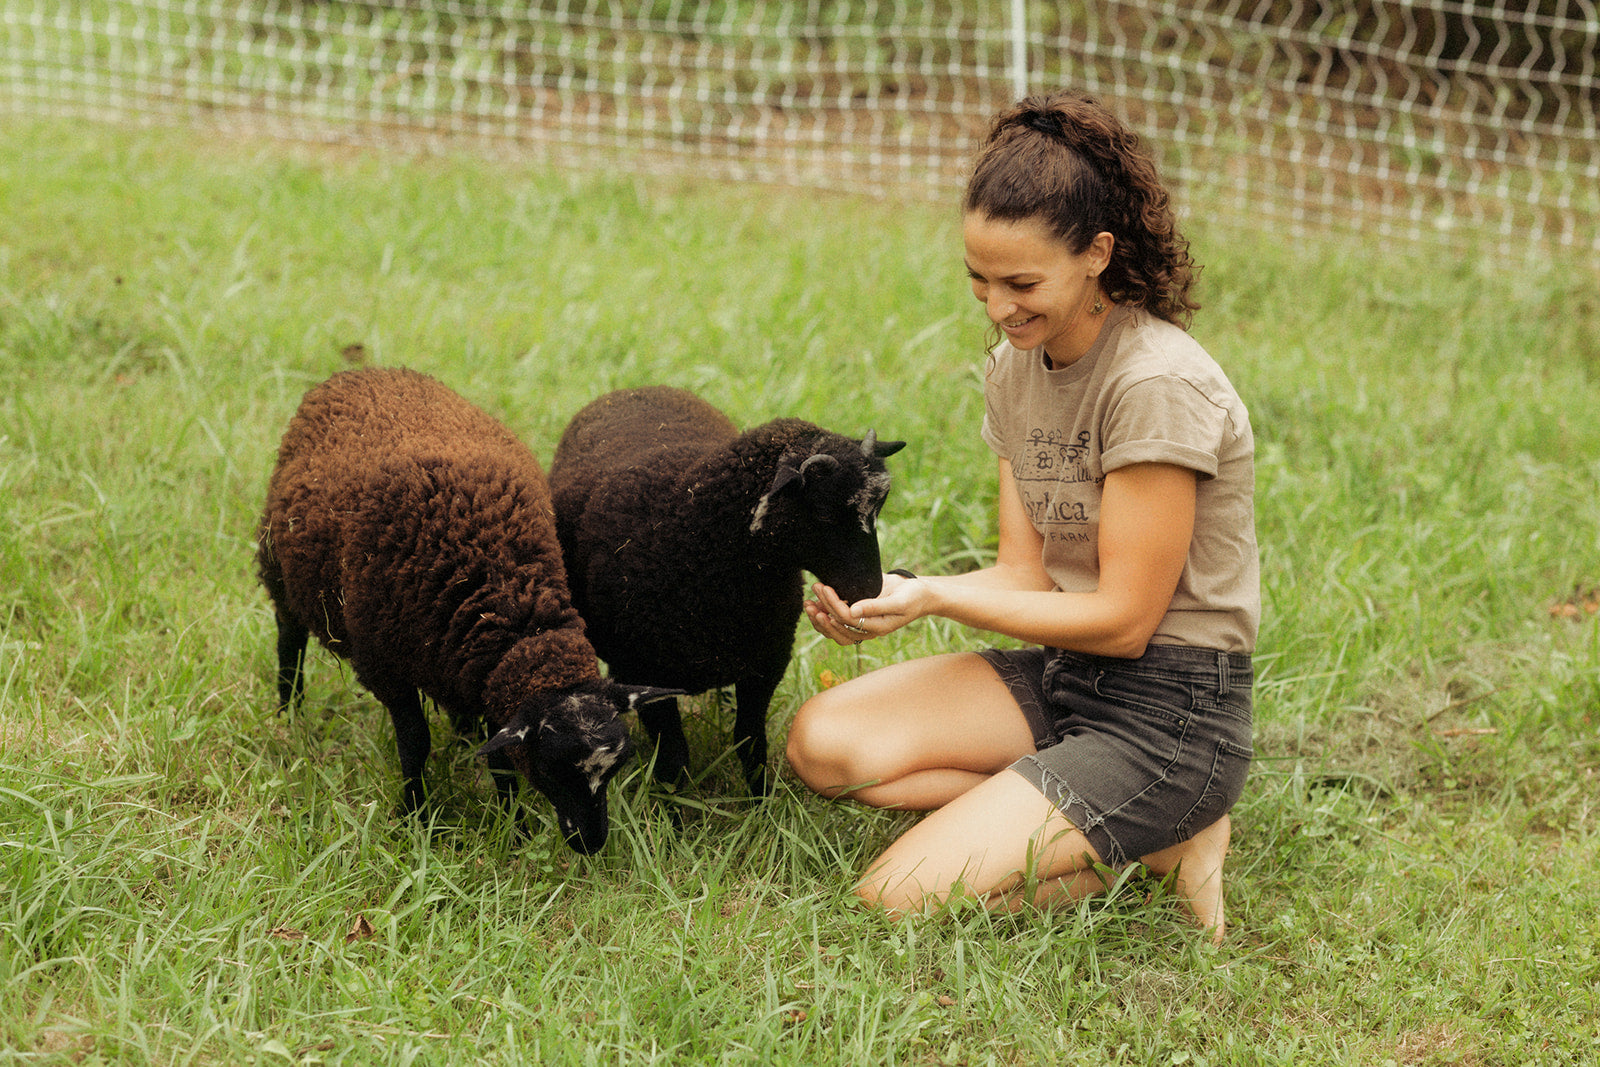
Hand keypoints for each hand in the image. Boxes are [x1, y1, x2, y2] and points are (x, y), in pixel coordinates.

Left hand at [804, 572, 922, 645]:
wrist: (919, 594)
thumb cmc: (913, 597)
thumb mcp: (899, 601)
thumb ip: (875, 606)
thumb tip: (852, 611)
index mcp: (877, 627)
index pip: (848, 620)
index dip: (834, 606)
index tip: (825, 589)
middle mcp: (866, 629)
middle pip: (838, 627)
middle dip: (822, 611)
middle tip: (813, 592)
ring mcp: (861, 623)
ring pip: (835, 629)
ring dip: (819, 617)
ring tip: (808, 602)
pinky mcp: (858, 614)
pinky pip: (837, 620)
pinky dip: (825, 613)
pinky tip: (815, 601)